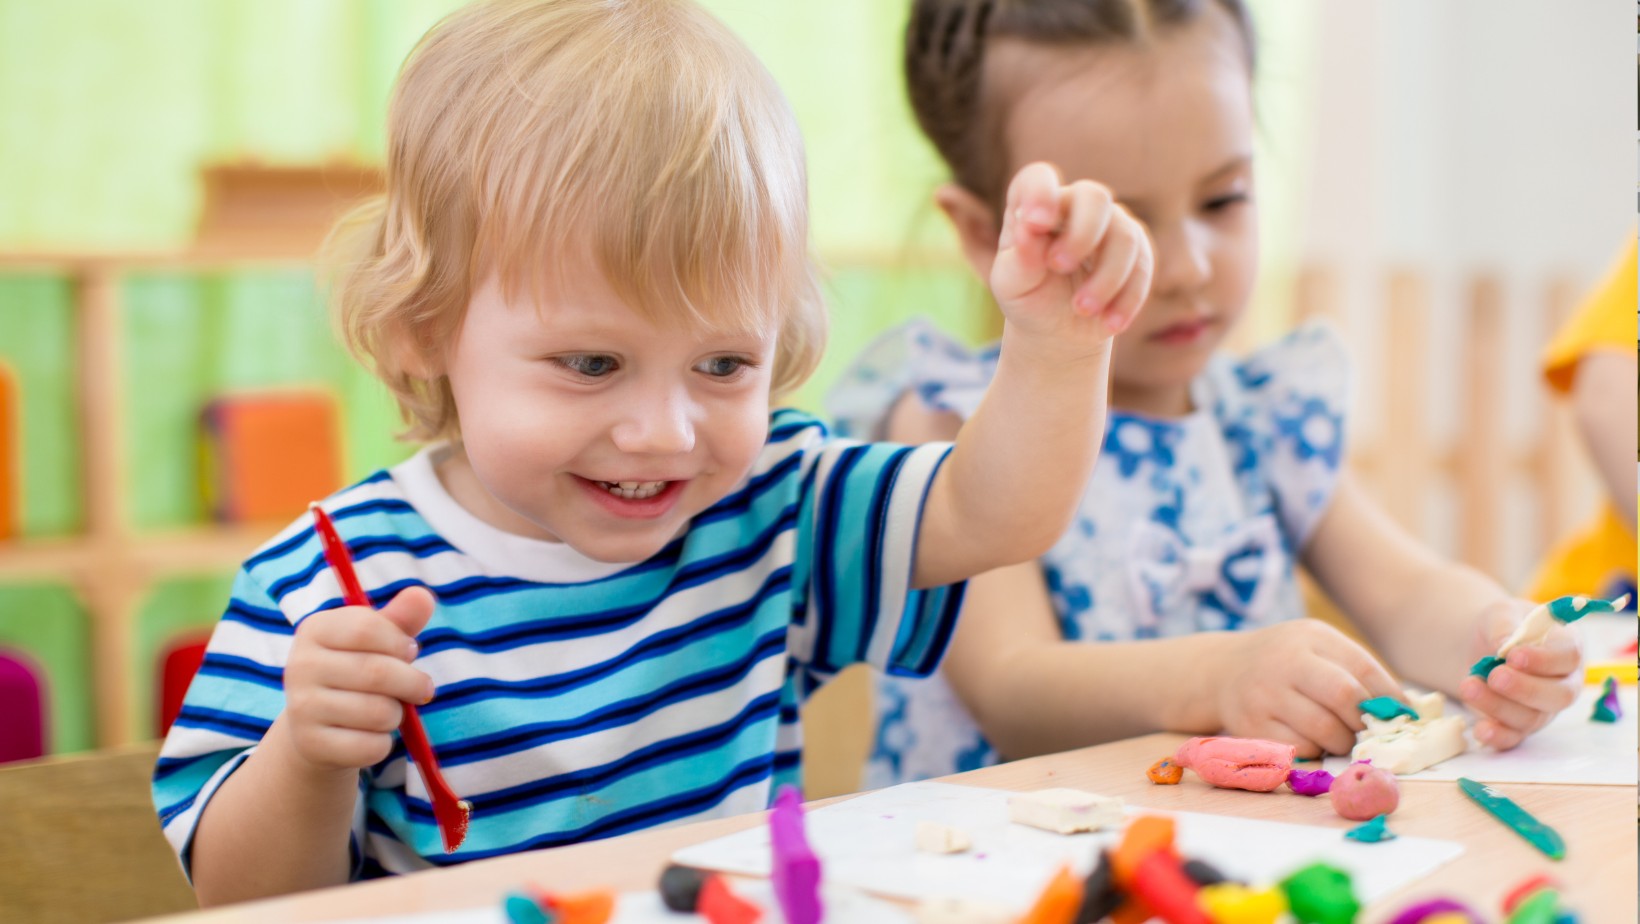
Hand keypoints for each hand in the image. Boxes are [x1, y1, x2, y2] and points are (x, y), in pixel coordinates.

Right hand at [282, 586, 436, 770]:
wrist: (317, 726)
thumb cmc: (356, 671)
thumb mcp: (376, 641)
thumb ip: (401, 619)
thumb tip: (422, 596)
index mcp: (315, 629)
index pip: (366, 628)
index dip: (399, 642)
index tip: (409, 650)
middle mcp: (299, 665)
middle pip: (377, 672)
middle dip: (413, 682)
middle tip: (421, 688)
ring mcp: (301, 707)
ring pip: (379, 713)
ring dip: (398, 714)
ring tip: (389, 710)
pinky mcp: (311, 745)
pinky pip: (371, 746)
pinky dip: (384, 743)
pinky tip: (372, 735)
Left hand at [991, 162, 1152, 347]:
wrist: (1058, 330)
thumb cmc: (1028, 299)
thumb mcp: (1013, 285)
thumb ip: (1019, 259)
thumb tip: (1027, 230)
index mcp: (1035, 206)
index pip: (1038, 178)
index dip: (1040, 192)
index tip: (1035, 222)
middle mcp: (1075, 206)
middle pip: (1094, 196)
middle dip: (1082, 234)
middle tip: (1059, 267)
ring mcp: (1109, 224)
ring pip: (1124, 235)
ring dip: (1105, 278)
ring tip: (1082, 309)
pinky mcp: (1136, 251)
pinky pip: (1143, 265)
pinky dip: (1128, 297)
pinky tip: (1110, 323)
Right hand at [1215, 620, 1403, 757]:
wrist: (1222, 670)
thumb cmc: (1286, 661)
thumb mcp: (1317, 648)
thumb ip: (1356, 671)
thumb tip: (1406, 710)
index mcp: (1310, 637)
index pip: (1363, 669)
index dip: (1389, 698)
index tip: (1401, 716)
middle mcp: (1285, 661)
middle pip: (1344, 697)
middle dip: (1364, 721)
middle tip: (1367, 730)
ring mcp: (1264, 694)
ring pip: (1325, 729)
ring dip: (1343, 741)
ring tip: (1340, 736)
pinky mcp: (1251, 724)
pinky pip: (1301, 748)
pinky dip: (1316, 750)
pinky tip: (1311, 739)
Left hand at [1460, 599, 1580, 749]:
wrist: (1479, 647)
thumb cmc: (1500, 627)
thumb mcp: (1500, 614)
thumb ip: (1505, 627)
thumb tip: (1504, 647)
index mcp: (1567, 648)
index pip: (1568, 657)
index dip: (1544, 660)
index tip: (1514, 656)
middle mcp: (1563, 683)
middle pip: (1558, 695)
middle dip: (1526, 689)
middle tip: (1495, 676)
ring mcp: (1543, 708)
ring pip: (1531, 717)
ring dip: (1499, 707)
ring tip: (1468, 686)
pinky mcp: (1519, 726)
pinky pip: (1513, 737)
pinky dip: (1497, 736)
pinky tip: (1479, 729)